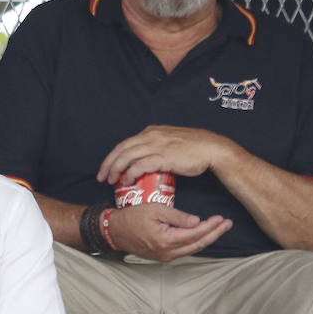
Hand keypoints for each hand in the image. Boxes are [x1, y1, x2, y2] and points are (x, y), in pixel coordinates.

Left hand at [97, 125, 233, 185]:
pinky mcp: (163, 157)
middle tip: (102, 178)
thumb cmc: (193, 148)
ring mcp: (156, 145)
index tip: (106, 168)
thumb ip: (157, 146)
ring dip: (116, 170)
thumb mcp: (170, 142)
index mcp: (151, 132)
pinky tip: (127, 181)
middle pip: (121, 149)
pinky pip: (140, 165)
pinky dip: (130, 173)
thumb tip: (148, 157)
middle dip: (108, 164)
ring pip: (127, 156)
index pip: (125, 143)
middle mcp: (150, 136)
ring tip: (111, 181)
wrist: (210, 148)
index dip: (113, 156)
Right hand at [106, 203, 231, 261]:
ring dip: (207, 239)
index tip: (220, 218)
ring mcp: (165, 257)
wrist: (114, 231)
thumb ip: (177, 216)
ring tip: (220, 229)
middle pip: (198, 244)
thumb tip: (197, 221)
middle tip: (228, 224)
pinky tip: (203, 235)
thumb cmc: (132, 217)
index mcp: (166, 240)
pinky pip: (184, 251)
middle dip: (215, 234)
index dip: (210, 226)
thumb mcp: (155, 210)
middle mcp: (167, 252)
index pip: (195, 234)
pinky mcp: (163, 257)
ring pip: (192, 249)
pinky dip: (196, 243)